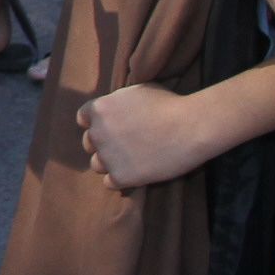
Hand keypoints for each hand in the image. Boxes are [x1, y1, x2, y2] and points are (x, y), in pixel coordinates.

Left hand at [78, 84, 212, 192]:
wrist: (190, 127)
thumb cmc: (169, 104)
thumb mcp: (136, 91)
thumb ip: (117, 101)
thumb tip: (114, 108)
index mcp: (99, 109)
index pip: (83, 119)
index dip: (97, 123)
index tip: (112, 127)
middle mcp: (97, 133)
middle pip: (89, 143)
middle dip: (104, 144)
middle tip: (126, 145)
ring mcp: (107, 156)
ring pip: (97, 164)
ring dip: (110, 163)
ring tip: (132, 160)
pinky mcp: (120, 177)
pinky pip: (109, 182)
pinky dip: (120, 179)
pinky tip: (136, 173)